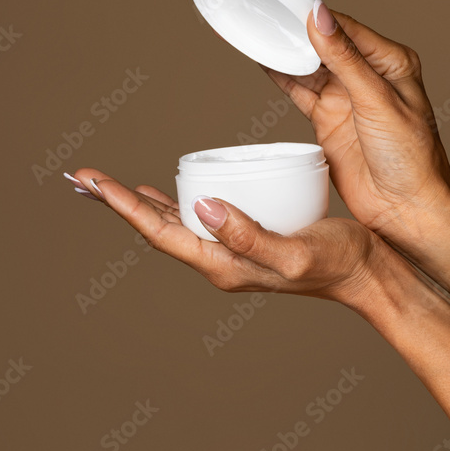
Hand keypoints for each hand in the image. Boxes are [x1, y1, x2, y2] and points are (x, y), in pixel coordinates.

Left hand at [65, 169, 383, 306]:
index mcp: (222, 265)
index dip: (124, 206)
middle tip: (81, 178)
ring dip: (137, 204)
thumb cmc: (337, 262)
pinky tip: (161, 193)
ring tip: (106, 186)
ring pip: (170, 223)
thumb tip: (202, 207)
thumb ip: (249, 235)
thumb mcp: (294, 252)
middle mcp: (218, 259)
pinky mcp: (242, 235)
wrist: (367, 272)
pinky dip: (169, 203)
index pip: (160, 233)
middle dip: (116, 202)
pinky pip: (193, 219)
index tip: (94, 181)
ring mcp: (228, 249)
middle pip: (155, 227)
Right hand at [262, 0, 449, 246]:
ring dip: (284, 52)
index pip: (345, 28)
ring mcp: (345, 98)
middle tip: (263, 15)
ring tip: (255, 33)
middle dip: (295, 31)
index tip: (286, 5)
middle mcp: (367, 75)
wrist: (407, 209)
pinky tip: (262, 61)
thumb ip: (345, 58)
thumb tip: (320, 17)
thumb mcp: (377, 101)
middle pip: (323, 43)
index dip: (315, 17)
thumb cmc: (412, 158)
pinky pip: (298, 91)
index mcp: (391, 61)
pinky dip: (280, 77)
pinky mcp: (327, 119)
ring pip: (307, 66)